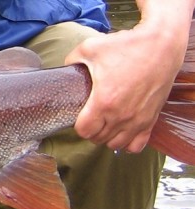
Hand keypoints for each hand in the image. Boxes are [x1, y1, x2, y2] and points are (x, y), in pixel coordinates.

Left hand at [65, 0, 193, 152]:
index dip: (78, 125)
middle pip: (98, 138)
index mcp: (104, 102)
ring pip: (116, 144)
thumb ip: (72, 60)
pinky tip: (123, 130)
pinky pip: (137, 145)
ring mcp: (138, 119)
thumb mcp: (90, 48)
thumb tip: (65, 69)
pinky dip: (128, 142)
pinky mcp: (151, 118)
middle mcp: (121, 115)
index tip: (80, 115)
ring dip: (107, 137)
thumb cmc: (128, 46)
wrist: (161, 45)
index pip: (84, 131)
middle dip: (91, 130)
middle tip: (91, 117)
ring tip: (105, 124)